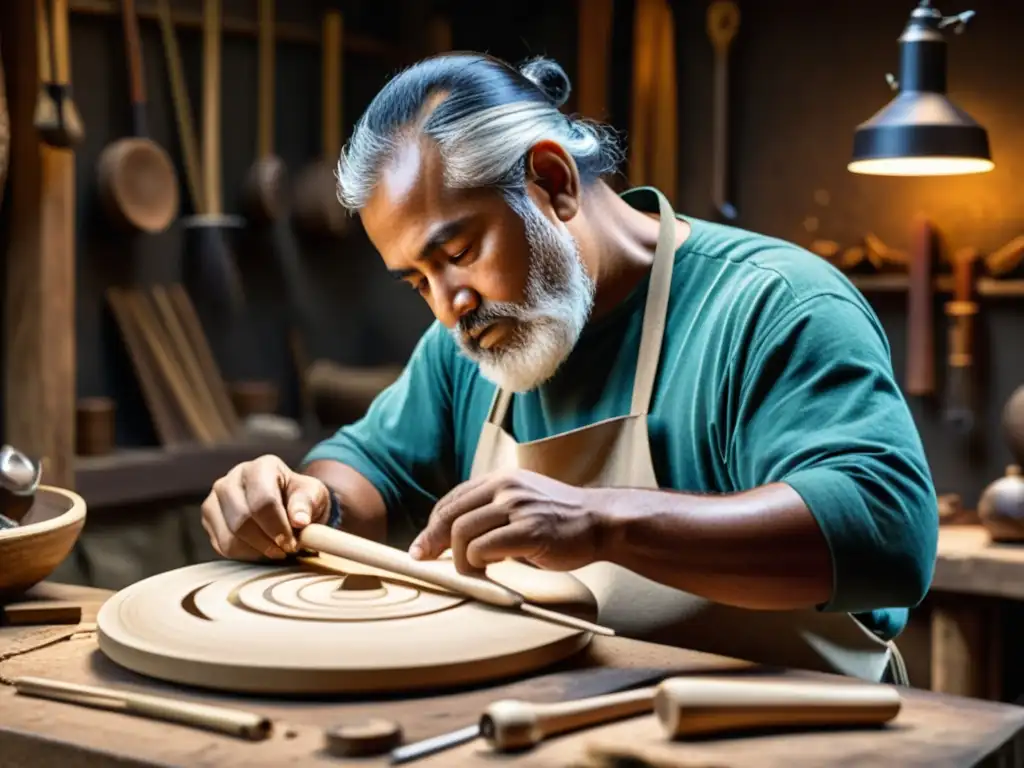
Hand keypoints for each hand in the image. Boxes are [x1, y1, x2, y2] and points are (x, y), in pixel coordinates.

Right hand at [201, 454, 330, 560]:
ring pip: (229, 536)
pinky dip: (244, 555)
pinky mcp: (209, 518)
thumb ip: (307, 504)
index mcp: (262, 467)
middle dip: (267, 541)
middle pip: (242, 519)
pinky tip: (261, 550)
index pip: (263, 500)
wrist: (285, 503)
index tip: (292, 543)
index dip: (278, 526)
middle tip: (286, 550)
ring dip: (256, 551)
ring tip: (276, 551)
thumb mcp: (314, 495)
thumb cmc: (301, 498)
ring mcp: (216, 498)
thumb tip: (300, 520)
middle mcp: (232, 478)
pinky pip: (222, 546)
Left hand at [408, 469, 605, 572]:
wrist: (600, 521)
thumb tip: (454, 534)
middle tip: (425, 561)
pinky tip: (490, 570)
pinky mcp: (529, 530)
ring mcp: (517, 507)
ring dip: (460, 559)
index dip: (432, 525)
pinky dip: (478, 564)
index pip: (452, 500)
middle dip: (432, 542)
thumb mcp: (521, 501)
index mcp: (500, 479)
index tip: (423, 545)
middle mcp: (505, 488)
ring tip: (473, 570)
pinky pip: (484, 549)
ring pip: (462, 534)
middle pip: (450, 516)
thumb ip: (492, 509)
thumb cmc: (559, 519)